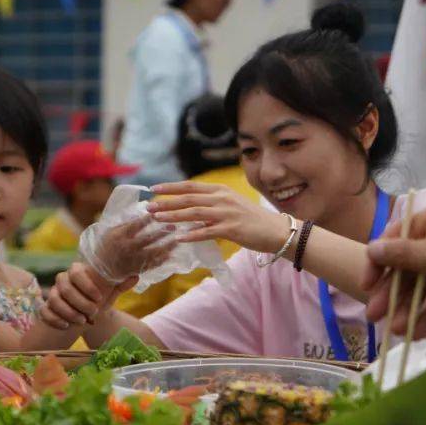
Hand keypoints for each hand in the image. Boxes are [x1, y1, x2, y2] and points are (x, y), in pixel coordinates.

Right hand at [40, 262, 137, 328]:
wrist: (88, 315)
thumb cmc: (99, 299)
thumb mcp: (110, 292)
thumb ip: (120, 284)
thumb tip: (135, 276)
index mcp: (77, 272)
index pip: (76, 271)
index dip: (86, 284)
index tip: (99, 297)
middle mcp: (63, 281)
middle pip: (64, 287)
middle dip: (79, 301)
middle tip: (93, 312)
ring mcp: (52, 294)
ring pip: (53, 299)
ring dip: (69, 312)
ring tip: (82, 321)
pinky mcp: (46, 308)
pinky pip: (44, 312)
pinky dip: (55, 319)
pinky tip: (67, 326)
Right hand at [79, 214, 176, 283]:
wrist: (101, 271)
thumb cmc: (107, 246)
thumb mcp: (110, 231)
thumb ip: (125, 222)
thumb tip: (142, 210)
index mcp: (118, 236)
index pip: (135, 225)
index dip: (147, 219)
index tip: (158, 211)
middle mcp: (127, 248)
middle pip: (148, 239)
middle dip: (162, 232)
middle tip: (174, 225)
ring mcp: (133, 260)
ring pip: (154, 253)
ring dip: (167, 246)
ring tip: (177, 239)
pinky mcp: (138, 270)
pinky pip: (154, 265)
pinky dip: (164, 259)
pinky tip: (172, 253)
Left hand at [148, 181, 289, 252]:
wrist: (277, 230)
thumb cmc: (252, 219)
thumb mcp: (231, 204)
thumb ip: (211, 204)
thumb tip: (190, 209)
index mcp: (220, 190)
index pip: (190, 186)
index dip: (171, 187)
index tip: (154, 188)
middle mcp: (222, 199)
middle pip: (188, 198)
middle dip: (166, 202)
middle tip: (148, 206)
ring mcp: (227, 213)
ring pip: (194, 213)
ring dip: (174, 216)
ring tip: (157, 219)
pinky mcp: (232, 229)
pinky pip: (207, 232)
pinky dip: (192, 235)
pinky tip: (179, 239)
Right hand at [361, 206, 425, 339]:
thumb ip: (405, 256)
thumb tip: (372, 248)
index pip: (394, 239)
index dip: (377, 263)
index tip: (366, 286)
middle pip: (406, 265)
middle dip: (391, 292)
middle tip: (374, 316)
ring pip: (422, 284)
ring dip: (409, 307)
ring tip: (397, 332)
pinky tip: (417, 331)